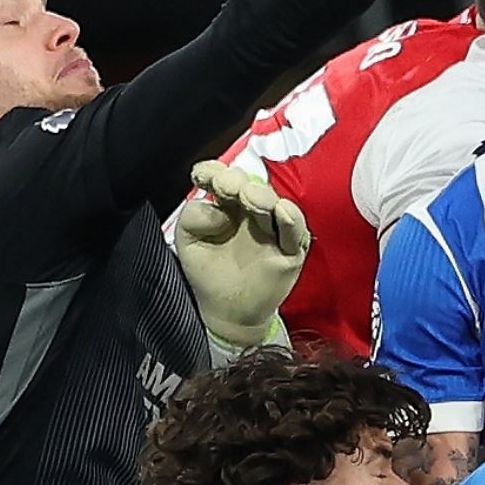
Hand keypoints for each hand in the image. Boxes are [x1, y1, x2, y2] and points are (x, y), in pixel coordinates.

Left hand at [176, 161, 310, 348]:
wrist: (227, 313)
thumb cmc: (208, 274)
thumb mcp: (188, 243)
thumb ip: (194, 219)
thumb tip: (219, 209)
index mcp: (226, 207)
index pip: (222, 179)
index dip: (213, 171)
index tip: (202, 176)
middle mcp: (251, 213)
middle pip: (250, 186)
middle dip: (237, 182)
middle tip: (225, 186)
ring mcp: (272, 230)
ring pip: (274, 204)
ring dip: (263, 197)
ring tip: (249, 197)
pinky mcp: (290, 250)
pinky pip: (296, 231)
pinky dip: (291, 219)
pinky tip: (281, 212)